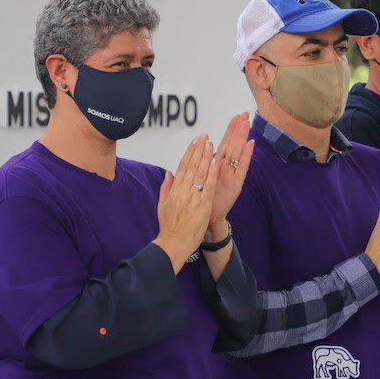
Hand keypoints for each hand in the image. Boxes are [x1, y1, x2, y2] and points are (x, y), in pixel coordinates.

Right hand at [155, 134, 216, 270]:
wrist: (174, 243)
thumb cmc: (169, 226)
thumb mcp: (163, 204)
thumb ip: (166, 187)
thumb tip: (169, 173)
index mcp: (174, 189)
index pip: (183, 165)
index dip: (190, 151)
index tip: (195, 140)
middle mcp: (183, 190)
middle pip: (192, 165)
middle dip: (199, 149)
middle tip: (204, 135)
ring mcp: (193, 197)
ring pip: (200, 173)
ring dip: (206, 156)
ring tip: (211, 143)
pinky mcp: (202, 205)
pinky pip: (208, 187)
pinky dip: (212, 173)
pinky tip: (216, 162)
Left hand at [208, 112, 254, 235]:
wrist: (208, 220)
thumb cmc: (204, 200)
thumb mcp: (199, 180)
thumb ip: (198, 165)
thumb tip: (199, 146)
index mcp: (217, 166)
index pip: (224, 144)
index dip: (230, 130)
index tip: (235, 116)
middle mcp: (226, 169)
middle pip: (233, 145)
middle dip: (239, 129)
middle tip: (245, 113)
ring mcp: (232, 176)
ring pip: (238, 153)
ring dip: (243, 137)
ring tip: (247, 123)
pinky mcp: (236, 185)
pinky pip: (242, 168)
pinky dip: (247, 156)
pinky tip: (251, 144)